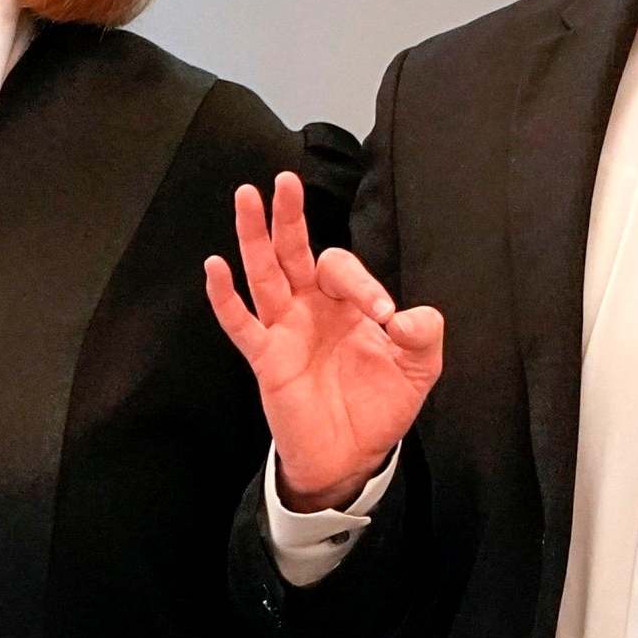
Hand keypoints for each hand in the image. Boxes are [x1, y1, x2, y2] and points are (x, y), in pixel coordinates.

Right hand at [205, 171, 443, 511]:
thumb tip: (407, 316)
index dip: (365, 285)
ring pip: (265, 274)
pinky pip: (241, 324)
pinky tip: (215, 267)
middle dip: (290, 216)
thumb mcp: (418, 368)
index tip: (387, 318)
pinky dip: (225, 297)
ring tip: (246, 197)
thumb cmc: (380, 405)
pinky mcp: (267, 359)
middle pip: (294, 251)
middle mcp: (310, 307)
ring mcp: (285, 330)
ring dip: (254, 237)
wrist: (352, 457)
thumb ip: (422, 335)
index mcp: (344, 302)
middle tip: (285, 181)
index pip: (343, 269)